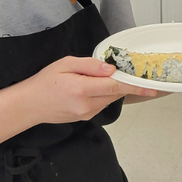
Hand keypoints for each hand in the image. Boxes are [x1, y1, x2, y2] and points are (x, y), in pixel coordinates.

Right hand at [20, 56, 156, 122]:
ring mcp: (88, 113)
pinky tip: (93, 87)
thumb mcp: (65, 64)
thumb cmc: (45, 82)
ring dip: (112, 87)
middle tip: (129, 71)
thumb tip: (110, 69)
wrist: (30, 105)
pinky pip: (103, 103)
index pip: (114, 86)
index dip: (134, 85)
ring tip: (98, 77)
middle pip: (116, 92)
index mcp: (82, 89)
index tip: (151, 86)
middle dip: (124, 82)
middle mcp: (87, 105)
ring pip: (111, 98)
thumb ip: (89, 65)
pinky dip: (104, 93)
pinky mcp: (87, 117)